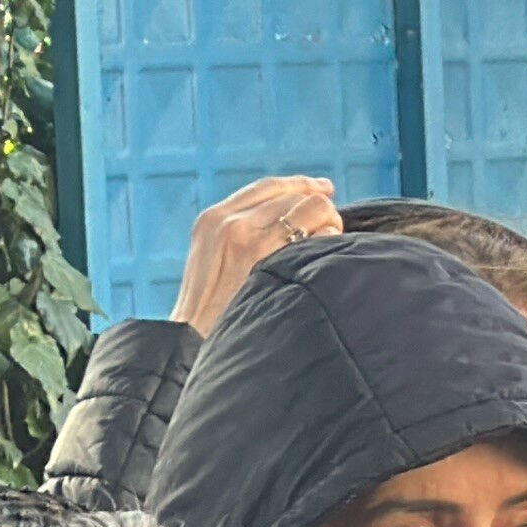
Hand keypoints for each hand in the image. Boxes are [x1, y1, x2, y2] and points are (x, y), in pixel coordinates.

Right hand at [171, 176, 341, 331]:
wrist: (194, 341)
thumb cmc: (212, 310)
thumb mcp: (212, 259)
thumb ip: (240, 235)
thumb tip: (287, 221)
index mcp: (213, 218)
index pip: (268, 187)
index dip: (302, 184)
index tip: (325, 189)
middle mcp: (232, 222)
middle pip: (297, 196)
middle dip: (322, 210)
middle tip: (332, 231)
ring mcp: (253, 240)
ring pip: (314, 209)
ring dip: (331, 225)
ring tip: (330, 249)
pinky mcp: (273, 261)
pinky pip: (320, 237)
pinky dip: (332, 243)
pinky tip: (330, 262)